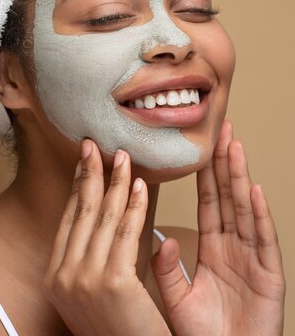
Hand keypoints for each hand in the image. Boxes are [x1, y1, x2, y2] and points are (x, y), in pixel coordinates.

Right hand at [43, 139, 170, 335]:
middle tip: (96, 145)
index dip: (78, 186)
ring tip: (124, 158)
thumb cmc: (118, 329)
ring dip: (115, 182)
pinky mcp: (113, 282)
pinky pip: (127, 232)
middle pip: (81, 211)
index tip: (85, 161)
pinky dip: (134, 206)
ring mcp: (85, 279)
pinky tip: (140, 186)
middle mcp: (63, 276)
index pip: (69, 219)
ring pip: (104, 217)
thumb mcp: (91, 292)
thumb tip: (97, 214)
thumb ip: (88, 256)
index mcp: (54, 277)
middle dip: (91, 173)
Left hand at [152, 120, 285, 335]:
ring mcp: (253, 259)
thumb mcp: (178, 298)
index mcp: (213, 248)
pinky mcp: (269, 276)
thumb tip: (158, 235)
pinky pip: (263, 241)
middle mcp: (235, 247)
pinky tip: (255, 191)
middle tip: (222, 129)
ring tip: (235, 147)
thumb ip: (166, 268)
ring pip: (245, 210)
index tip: (204, 145)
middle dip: (225, 163)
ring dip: (240, 178)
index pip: (208, 202)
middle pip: (228, 197)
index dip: (206, 173)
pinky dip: (260, 215)